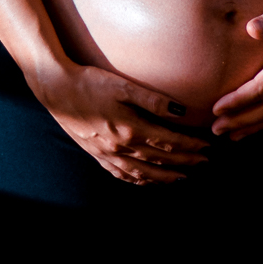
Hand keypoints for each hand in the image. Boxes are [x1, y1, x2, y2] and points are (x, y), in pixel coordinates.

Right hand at [31, 63, 207, 185]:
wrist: (56, 89)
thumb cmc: (90, 82)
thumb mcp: (122, 85)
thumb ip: (152, 99)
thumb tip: (180, 111)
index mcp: (130, 129)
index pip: (168, 142)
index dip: (189, 147)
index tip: (206, 147)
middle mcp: (120, 147)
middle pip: (160, 159)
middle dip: (184, 163)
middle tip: (203, 164)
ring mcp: (107, 154)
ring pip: (142, 172)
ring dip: (165, 176)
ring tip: (182, 177)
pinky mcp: (96, 155)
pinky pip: (121, 174)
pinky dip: (138, 180)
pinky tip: (146, 180)